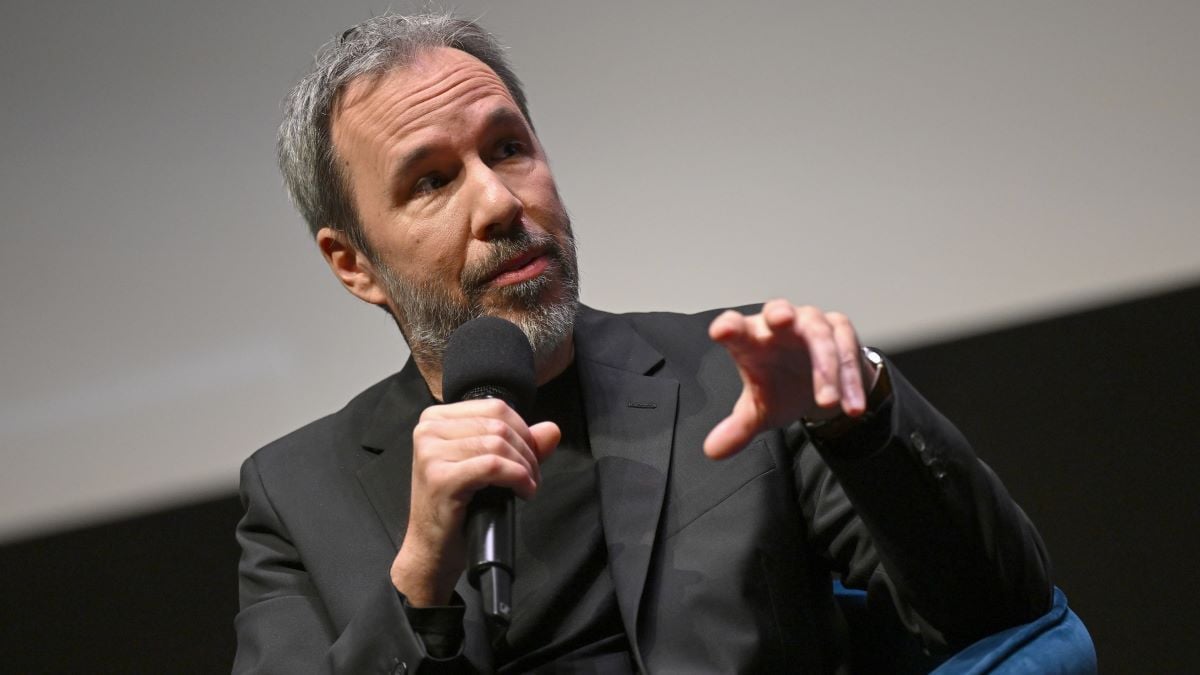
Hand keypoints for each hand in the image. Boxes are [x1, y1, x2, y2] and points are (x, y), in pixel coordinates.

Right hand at [390, 398, 559, 605]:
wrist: (432, 550)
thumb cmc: (456, 508)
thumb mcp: (488, 466)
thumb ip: (519, 444)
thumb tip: (552, 430)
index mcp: (435, 419)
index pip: (494, 407)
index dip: (523, 430)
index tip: (532, 456)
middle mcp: (428, 430)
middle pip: (499, 425)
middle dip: (527, 451)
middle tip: (533, 477)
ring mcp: (431, 453)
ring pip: (498, 444)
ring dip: (524, 467)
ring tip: (528, 486)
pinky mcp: (441, 478)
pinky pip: (493, 466)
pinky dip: (517, 477)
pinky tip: (523, 491)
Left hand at [703, 300, 869, 459]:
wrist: (821, 387)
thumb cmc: (781, 388)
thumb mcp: (760, 411)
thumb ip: (738, 429)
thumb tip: (713, 451)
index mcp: (752, 339)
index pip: (735, 327)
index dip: (729, 327)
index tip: (722, 332)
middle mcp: (780, 325)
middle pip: (778, 310)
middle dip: (780, 313)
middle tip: (781, 320)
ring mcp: (811, 324)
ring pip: (819, 336)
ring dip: (825, 368)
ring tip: (827, 402)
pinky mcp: (840, 331)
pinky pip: (847, 350)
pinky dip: (850, 380)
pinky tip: (852, 406)